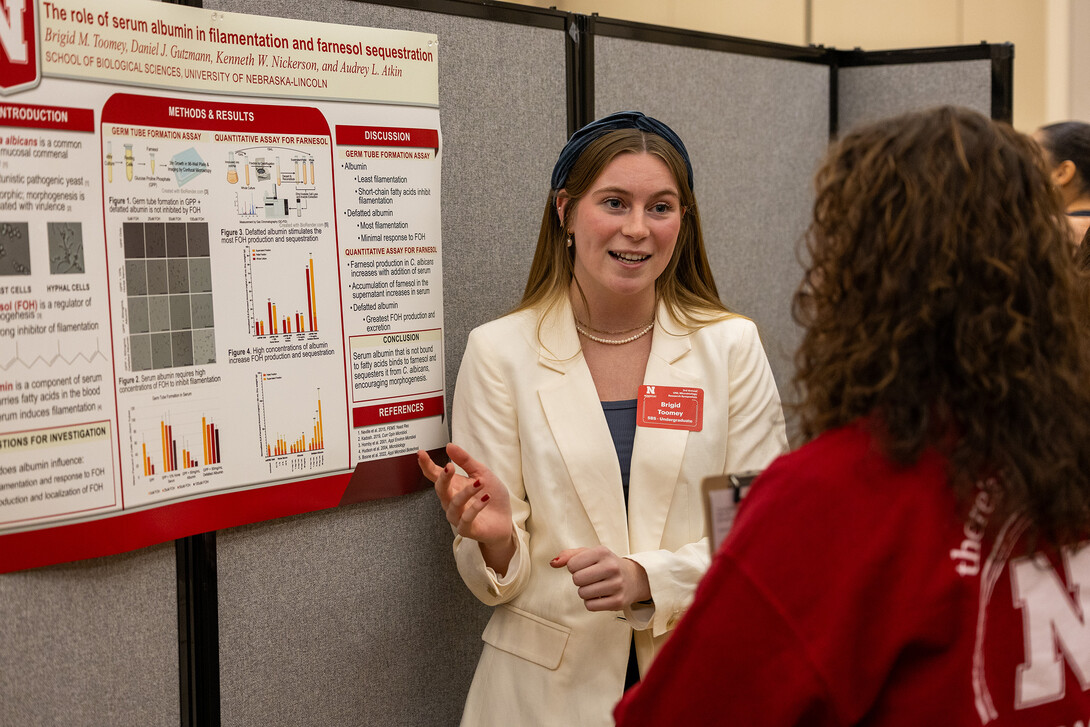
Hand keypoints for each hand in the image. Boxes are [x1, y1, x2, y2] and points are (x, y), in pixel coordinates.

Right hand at [418, 444, 515, 572]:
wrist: (504, 521)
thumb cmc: (491, 496)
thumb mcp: (481, 473)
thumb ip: (465, 461)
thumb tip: (449, 445)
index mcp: (453, 486)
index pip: (435, 475)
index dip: (426, 465)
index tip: (421, 453)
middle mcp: (451, 501)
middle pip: (440, 489)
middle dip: (443, 478)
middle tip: (450, 466)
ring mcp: (457, 516)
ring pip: (454, 504)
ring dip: (466, 492)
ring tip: (480, 483)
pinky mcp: (466, 529)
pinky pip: (467, 518)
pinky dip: (476, 508)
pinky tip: (486, 498)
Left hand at [551, 546, 650, 611]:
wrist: (633, 578)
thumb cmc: (605, 564)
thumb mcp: (589, 554)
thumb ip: (569, 555)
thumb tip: (553, 563)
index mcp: (602, 552)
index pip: (572, 564)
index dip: (573, 568)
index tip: (584, 567)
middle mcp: (611, 567)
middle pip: (577, 579)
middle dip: (579, 580)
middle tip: (589, 578)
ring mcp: (617, 585)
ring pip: (583, 593)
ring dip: (585, 592)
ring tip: (596, 586)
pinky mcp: (618, 601)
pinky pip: (590, 606)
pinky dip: (591, 602)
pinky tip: (600, 595)